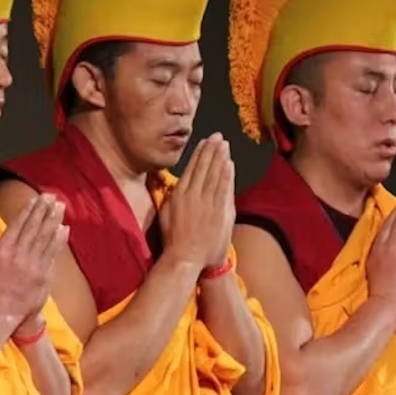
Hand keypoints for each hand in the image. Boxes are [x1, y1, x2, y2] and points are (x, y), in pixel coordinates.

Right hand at [0, 194, 67, 325]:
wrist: (2, 311)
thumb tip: (7, 233)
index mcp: (3, 249)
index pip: (19, 224)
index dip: (29, 210)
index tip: (36, 199)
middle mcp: (19, 253)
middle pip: (34, 227)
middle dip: (43, 210)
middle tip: (51, 196)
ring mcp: (33, 264)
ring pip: (45, 237)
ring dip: (54, 220)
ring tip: (60, 207)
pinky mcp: (44, 274)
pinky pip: (53, 253)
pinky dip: (59, 240)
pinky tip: (64, 228)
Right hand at [160, 133, 235, 269]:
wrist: (186, 258)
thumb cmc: (173, 239)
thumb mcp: (165, 213)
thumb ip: (169, 196)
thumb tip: (170, 183)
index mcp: (180, 194)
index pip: (192, 167)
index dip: (200, 152)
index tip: (205, 141)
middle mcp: (194, 195)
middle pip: (205, 167)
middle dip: (212, 150)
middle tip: (218, 136)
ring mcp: (208, 203)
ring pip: (215, 175)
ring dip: (221, 158)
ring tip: (225, 145)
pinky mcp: (219, 211)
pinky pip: (224, 188)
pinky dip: (227, 175)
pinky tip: (229, 164)